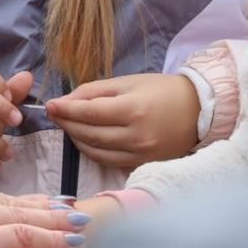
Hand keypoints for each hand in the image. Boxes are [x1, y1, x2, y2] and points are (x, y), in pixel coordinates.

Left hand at [46, 73, 200, 169]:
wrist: (198, 111)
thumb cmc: (162, 90)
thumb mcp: (128, 82)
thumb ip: (94, 91)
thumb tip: (64, 102)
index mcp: (133, 109)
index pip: (88, 113)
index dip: (65, 110)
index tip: (50, 105)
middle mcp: (135, 136)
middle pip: (88, 133)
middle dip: (67, 123)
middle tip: (56, 114)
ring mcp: (139, 154)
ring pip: (94, 150)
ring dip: (75, 138)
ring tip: (68, 125)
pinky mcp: (141, 164)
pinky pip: (107, 160)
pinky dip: (91, 150)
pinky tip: (85, 139)